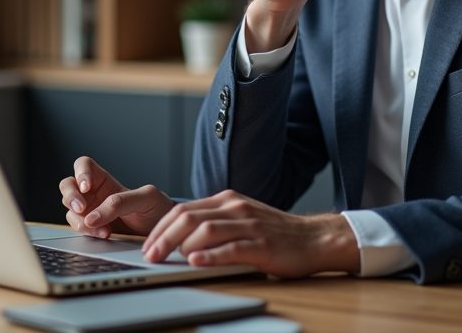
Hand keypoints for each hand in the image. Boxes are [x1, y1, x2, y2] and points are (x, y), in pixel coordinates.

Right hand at [59, 156, 174, 237]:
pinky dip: (88, 232)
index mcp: (105, 179)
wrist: (160, 231)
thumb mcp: (146, 198)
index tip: (86, 186)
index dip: (80, 173)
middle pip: (67, 185)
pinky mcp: (91, 228)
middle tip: (82, 208)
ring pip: (70, 209)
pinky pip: (78, 228)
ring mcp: (90, 211)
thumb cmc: (155, 208)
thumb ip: (121, 201)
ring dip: (80, 219)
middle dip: (71, 196)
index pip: (83, 165)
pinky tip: (104, 233)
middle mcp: (93, 193)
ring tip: (102, 228)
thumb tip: (93, 216)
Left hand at [140, 190, 359, 277]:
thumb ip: (215, 222)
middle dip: (163, 236)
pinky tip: (195, 261)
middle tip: (149, 254)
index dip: (161, 227)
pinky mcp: (262, 245)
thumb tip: (179, 238)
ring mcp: (249, 225)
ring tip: (165, 258)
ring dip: (180, 245)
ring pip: (206, 229)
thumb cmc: (274, 232)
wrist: (314, 238)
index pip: (183, 209)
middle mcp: (235, 208)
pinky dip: (210, 255)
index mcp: (227, 200)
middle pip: (189, 217)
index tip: (147, 244)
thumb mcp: (241, 218)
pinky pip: (231, 248)